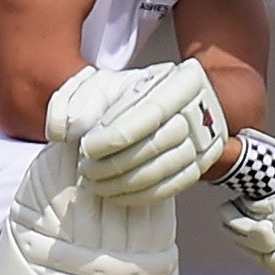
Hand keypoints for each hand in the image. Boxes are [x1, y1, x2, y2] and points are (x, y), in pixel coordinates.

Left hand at [46, 60, 228, 204]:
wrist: (155, 110)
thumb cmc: (123, 96)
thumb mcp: (98, 86)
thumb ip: (73, 101)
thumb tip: (69, 129)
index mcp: (181, 79)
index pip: (151, 111)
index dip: (116, 134)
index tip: (86, 148)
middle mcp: (202, 108)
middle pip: (161, 141)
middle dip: (117, 162)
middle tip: (87, 169)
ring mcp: (206, 139)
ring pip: (168, 167)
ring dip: (126, 182)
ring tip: (96, 182)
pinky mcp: (201, 165)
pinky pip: (173, 187)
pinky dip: (141, 195)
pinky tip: (115, 194)